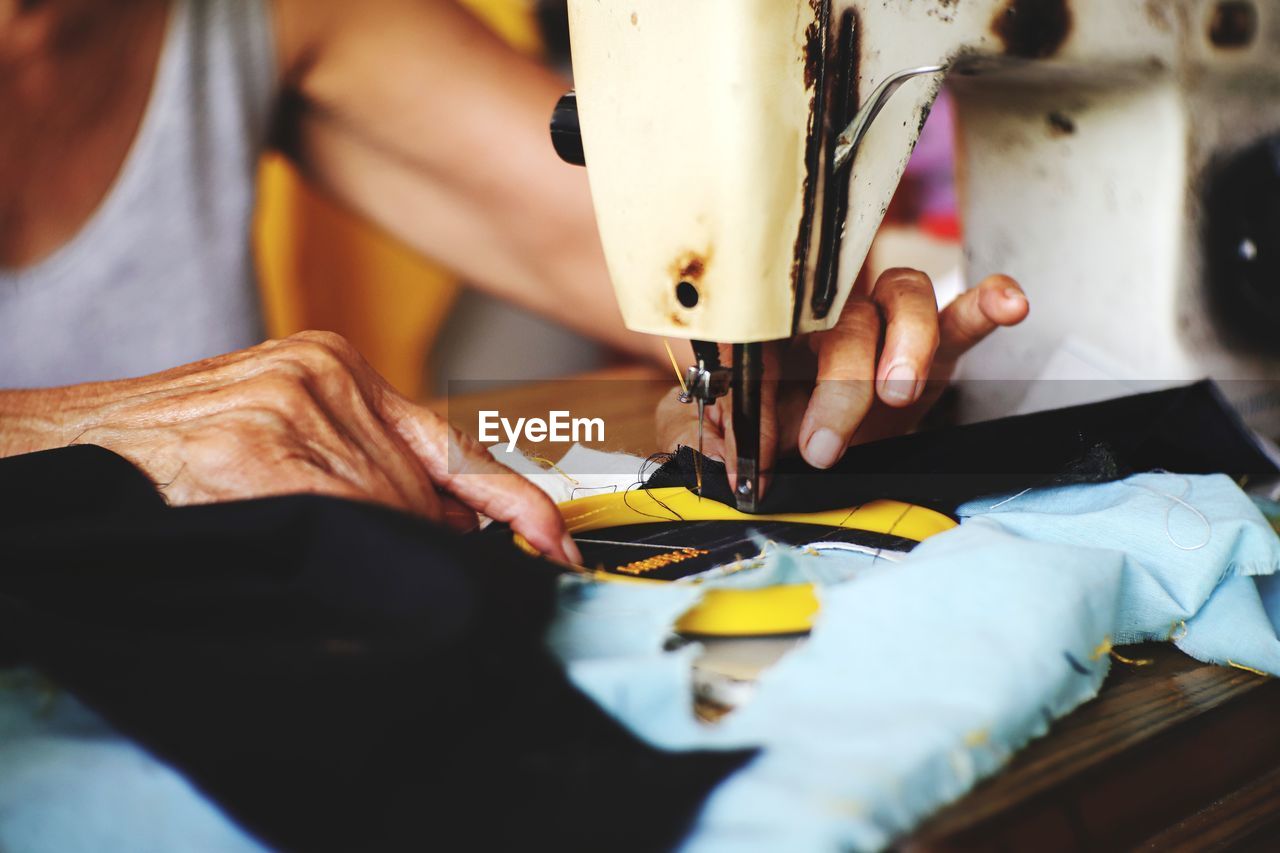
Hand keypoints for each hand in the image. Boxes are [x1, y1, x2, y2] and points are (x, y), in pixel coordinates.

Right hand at [13, 331, 578, 561]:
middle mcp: (327, 376)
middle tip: (350, 548)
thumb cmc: (174, 452)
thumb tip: (447, 525)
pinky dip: (328, 550)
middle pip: (423, 496)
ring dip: (361, 549)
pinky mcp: (260, 448)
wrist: (68, 450)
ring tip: (286, 530)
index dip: (515, 503)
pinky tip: (273, 530)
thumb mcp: (281, 433)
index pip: (452, 444)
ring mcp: (295, 407)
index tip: (557, 547)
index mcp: (335, 366)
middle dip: (410, 543)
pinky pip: (340, 525)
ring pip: (388, 515)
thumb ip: (363, 464)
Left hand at [656, 270, 1028, 485]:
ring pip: (902, 297)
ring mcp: (884, 322)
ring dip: (906, 343)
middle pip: (843, 319)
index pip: (771, 333)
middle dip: (839, 386)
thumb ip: (719, 436)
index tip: (759, 451)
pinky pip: (963, 312)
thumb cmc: (763, 425)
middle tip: (823, 448)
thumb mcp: (729, 433)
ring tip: (899, 390)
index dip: (765, 388)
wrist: (804, 440)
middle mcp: (830, 314)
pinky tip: (1010, 305)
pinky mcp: (935, 345)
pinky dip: (987, 304)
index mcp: (771, 328)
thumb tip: (730, 459)